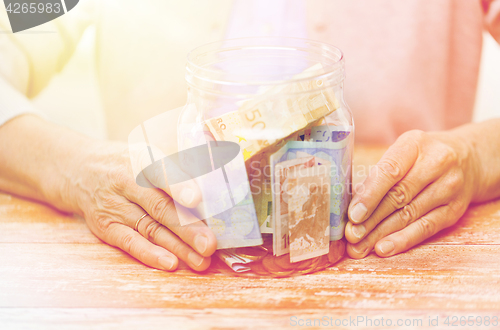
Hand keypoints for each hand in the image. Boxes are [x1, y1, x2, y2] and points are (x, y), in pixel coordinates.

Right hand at [66, 141, 216, 270]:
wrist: (79, 169)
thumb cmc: (127, 162)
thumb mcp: (148, 153)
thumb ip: (176, 169)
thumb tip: (214, 187)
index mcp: (141, 159)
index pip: (161, 172)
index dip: (180, 186)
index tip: (197, 198)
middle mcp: (125, 182)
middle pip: (159, 207)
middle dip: (187, 228)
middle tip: (210, 244)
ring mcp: (113, 206)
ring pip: (149, 229)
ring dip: (177, 247)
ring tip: (201, 261)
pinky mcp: (105, 226)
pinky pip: (129, 242)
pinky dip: (149, 254)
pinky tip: (170, 263)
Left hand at [345, 129, 478, 257]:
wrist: (468, 159)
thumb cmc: (421, 157)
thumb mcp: (402, 152)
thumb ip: (379, 175)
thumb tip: (353, 205)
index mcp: (415, 145)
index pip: (390, 172)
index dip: (369, 195)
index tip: (353, 215)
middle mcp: (436, 164)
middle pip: (398, 197)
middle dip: (371, 220)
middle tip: (351, 237)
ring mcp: (449, 188)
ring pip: (409, 215)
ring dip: (381, 234)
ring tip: (360, 248)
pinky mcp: (454, 210)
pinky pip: (426, 228)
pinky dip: (403, 240)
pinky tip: (384, 248)